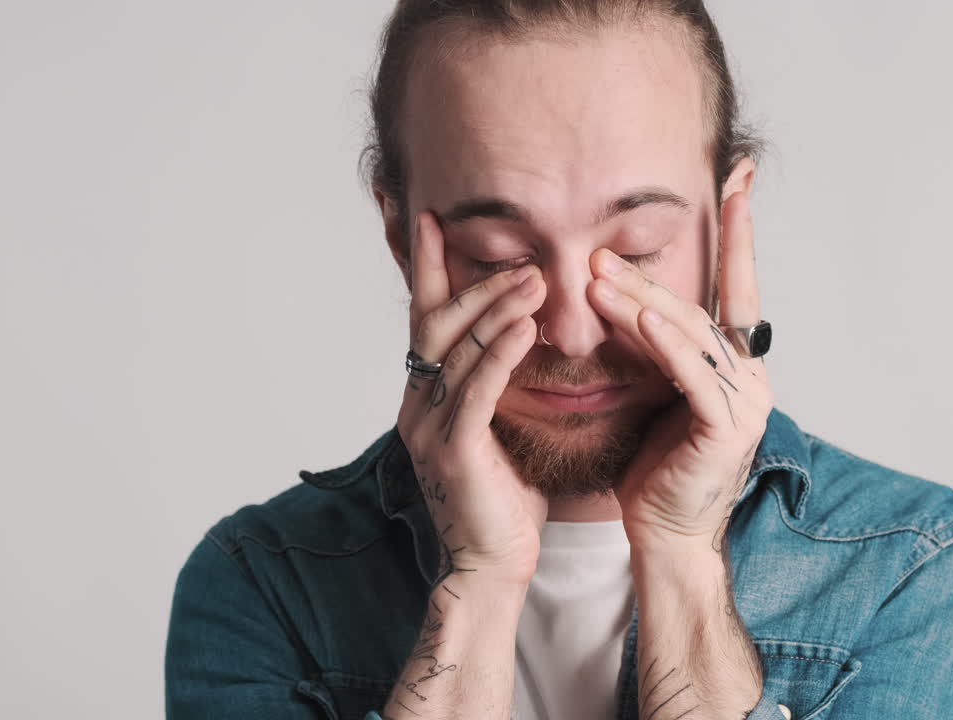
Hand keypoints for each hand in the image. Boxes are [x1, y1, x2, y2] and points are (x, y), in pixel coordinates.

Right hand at [397, 211, 549, 586]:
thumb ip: (497, 384)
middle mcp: (419, 406)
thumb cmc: (503, 500)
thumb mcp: (499, 429)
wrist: (493, 567)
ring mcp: (430, 429)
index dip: (427, 269)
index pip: (425, 320)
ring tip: (534, 278)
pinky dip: (500, 356)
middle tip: (519, 256)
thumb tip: (523, 334)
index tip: (433, 220)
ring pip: (456, 352)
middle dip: (474, 284)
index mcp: (426, 398)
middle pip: (436, 326)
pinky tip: (526, 328)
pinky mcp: (454, 453)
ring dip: (495, 310)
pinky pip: (476, 392)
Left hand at [587, 191, 771, 553]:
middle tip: (602, 245)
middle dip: (649, 274)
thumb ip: (650, 344)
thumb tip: (623, 292)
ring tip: (599, 273)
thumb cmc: (654, 467)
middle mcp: (748, 374)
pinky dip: (667, 343)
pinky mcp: (727, 426)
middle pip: (696, 307)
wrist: (664, 534)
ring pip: (690, 334)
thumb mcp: (650, 390)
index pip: (735, 287)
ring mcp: (745, 400)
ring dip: (643, 299)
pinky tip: (640, 316)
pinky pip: (694, 374)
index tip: (737, 177)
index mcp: (734, 364)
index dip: (738, 232)